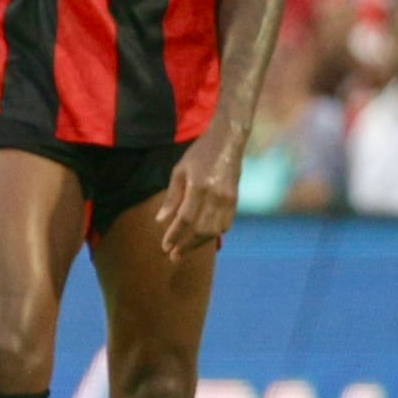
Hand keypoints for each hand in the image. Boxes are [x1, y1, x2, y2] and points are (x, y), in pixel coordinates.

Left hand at [156, 125, 240, 258]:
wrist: (229, 141)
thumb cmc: (199, 153)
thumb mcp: (179, 170)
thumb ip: (172, 197)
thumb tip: (161, 220)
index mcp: (200, 186)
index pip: (186, 219)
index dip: (175, 235)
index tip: (165, 247)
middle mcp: (217, 196)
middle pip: (201, 229)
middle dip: (186, 244)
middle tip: (172, 256)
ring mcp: (229, 199)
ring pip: (215, 230)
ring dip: (199, 243)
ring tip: (184, 250)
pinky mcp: (236, 201)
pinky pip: (226, 224)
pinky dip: (213, 234)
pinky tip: (201, 239)